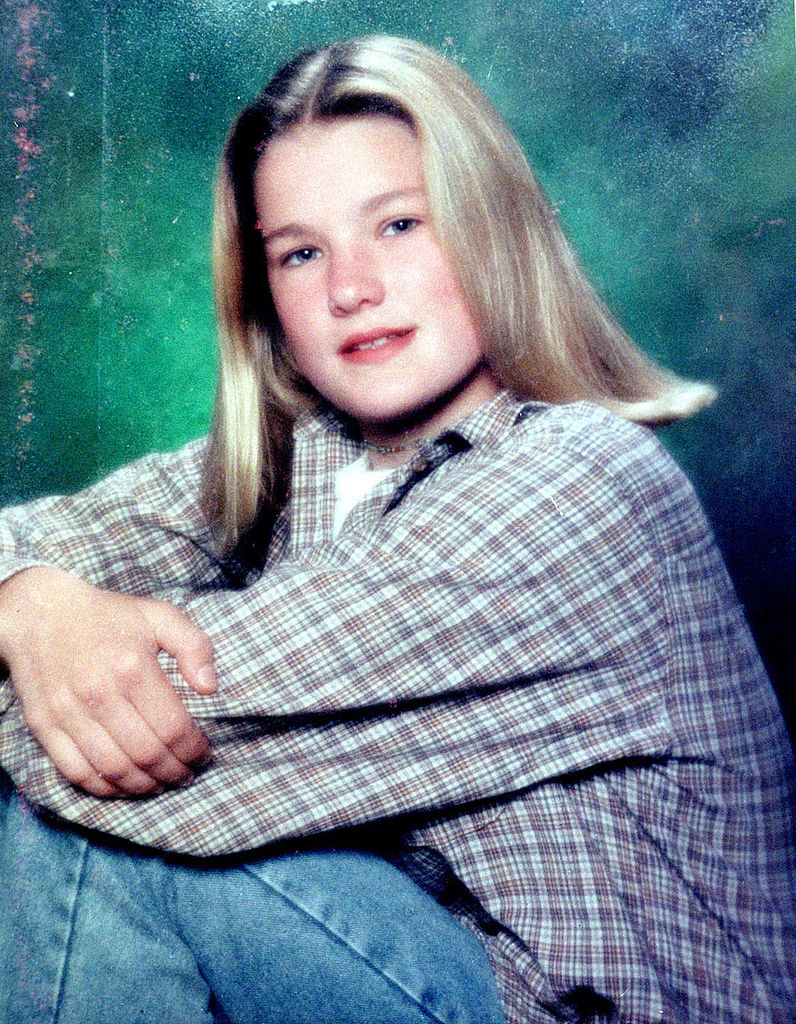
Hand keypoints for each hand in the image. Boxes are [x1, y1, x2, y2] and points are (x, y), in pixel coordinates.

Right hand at [0, 567, 216, 796]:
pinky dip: (104, 788)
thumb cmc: (108, 615)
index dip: (193, 749)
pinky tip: (124, 785)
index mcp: (133, 668)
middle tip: (187, 774)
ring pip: (113, 769)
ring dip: (144, 786)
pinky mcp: (45, 726)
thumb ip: (194, 646)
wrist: (42, 613)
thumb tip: (210, 687)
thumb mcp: (159, 615)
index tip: (204, 755)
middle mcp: (100, 695)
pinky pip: (76, 772)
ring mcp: (68, 713)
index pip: (173, 728)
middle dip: (174, 772)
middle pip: (146, 754)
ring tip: (162, 783)